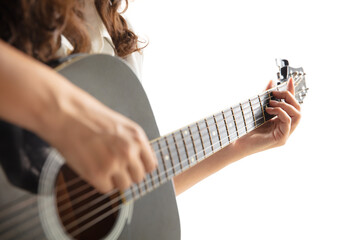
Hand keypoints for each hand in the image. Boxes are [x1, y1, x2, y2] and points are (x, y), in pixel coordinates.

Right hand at [42, 87, 157, 192]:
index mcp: (137, 138)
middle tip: (113, 165)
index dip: (140, 167)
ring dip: (114, 179)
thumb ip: (133, 143)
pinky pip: (106, 189)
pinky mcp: (97, 174)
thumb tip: (139, 161)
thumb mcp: (122, 125)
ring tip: (101, 165)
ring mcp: (114, 164)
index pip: (151, 166)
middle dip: (127, 174)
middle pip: (138, 178)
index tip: (133, 167)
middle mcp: (129, 151)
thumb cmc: (89, 117)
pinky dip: (99, 182)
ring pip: (124, 186)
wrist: (65, 114)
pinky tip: (92, 167)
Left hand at [233, 78, 300, 157]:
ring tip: (270, 103)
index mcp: (281, 121)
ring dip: (285, 105)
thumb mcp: (258, 109)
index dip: (292, 92)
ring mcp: (285, 134)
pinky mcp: (281, 138)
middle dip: (288, 97)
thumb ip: (265, 96)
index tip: (289, 80)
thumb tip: (271, 81)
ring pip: (297, 115)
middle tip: (274, 94)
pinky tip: (269, 110)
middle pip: (298, 109)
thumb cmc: (246, 128)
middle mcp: (285, 128)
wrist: (237, 142)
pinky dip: (280, 112)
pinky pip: (288, 122)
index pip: (292, 105)